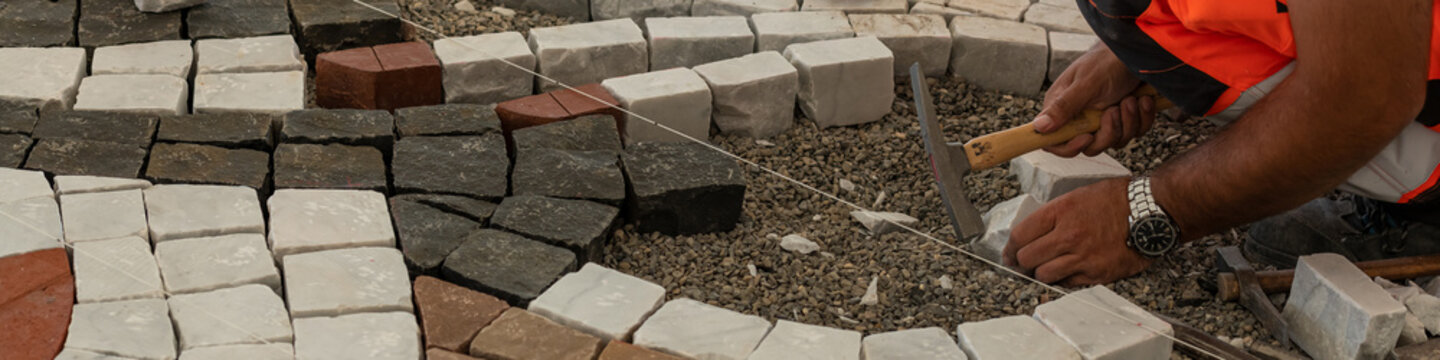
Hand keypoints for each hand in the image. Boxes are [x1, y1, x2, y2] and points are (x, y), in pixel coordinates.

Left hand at [1002, 178, 1152, 285]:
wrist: (1152, 211)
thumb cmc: (1117, 199)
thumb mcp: (1078, 196)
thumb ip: (1053, 214)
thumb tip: (1031, 233)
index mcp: (1061, 212)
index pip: (1020, 235)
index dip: (1011, 247)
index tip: (1010, 252)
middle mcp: (1068, 235)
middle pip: (1027, 258)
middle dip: (1022, 262)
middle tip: (1024, 263)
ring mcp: (1083, 257)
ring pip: (1044, 275)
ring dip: (1041, 273)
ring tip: (1046, 268)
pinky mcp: (1097, 273)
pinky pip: (1068, 284)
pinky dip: (1063, 280)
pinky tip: (1067, 272)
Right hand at [1035, 45, 1156, 157]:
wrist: (1138, 52)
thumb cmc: (1108, 61)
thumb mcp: (1086, 84)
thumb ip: (1063, 107)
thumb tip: (1038, 127)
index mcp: (1062, 108)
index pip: (1053, 142)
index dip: (1069, 147)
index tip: (1087, 137)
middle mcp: (1080, 116)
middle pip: (1090, 146)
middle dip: (1108, 131)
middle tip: (1114, 109)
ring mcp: (1103, 119)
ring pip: (1113, 141)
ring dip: (1128, 121)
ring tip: (1130, 99)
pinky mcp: (1123, 119)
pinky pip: (1133, 133)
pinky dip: (1142, 118)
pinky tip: (1143, 100)